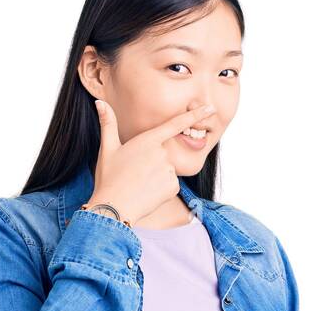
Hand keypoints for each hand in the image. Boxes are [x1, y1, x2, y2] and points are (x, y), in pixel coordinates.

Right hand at [90, 99, 218, 225]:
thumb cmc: (109, 177)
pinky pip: (170, 184)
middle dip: (153, 162)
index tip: (211, 109)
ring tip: (139, 183)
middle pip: (164, 153)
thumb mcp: (107, 148)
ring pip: (167, 170)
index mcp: (148, 140)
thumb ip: (108, 123)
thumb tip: (100, 102)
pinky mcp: (173, 186)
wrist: (115, 207)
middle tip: (135, 174)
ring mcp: (169, 170)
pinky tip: (148, 192)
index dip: (195, 115)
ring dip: (156, 176)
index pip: (176, 124)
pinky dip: (161, 188)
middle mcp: (162, 153)